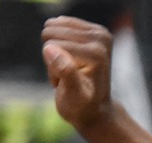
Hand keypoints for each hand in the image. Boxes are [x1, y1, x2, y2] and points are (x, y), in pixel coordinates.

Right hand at [41, 16, 115, 133]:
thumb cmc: (81, 106)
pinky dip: (59, 44)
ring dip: (55, 51)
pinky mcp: (94, 29)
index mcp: (97, 53)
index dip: (52, 67)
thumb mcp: (71, 96)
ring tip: (70, 70)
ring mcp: (100, 32)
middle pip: (53, 35)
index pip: (52, 45)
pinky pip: (58, 26)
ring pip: (54, 30)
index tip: (67, 84)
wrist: (95, 108)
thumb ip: (64, 72)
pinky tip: (71, 60)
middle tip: (68, 77)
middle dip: (53, 57)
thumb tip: (50, 48)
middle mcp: (101, 38)